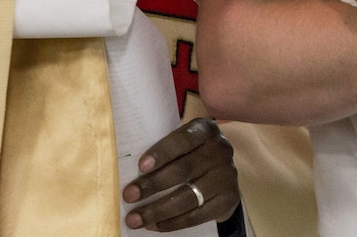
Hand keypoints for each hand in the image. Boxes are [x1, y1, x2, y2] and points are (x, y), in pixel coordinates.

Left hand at [122, 118, 239, 231]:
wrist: (222, 173)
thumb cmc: (191, 154)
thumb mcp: (184, 143)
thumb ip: (165, 151)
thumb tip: (128, 171)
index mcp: (206, 130)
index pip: (183, 139)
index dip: (162, 152)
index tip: (141, 166)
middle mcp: (220, 150)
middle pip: (184, 170)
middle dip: (153, 184)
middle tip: (129, 195)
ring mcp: (227, 176)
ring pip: (189, 196)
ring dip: (158, 210)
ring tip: (135, 219)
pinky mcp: (228, 199)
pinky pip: (197, 215)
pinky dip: (173, 223)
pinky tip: (154, 225)